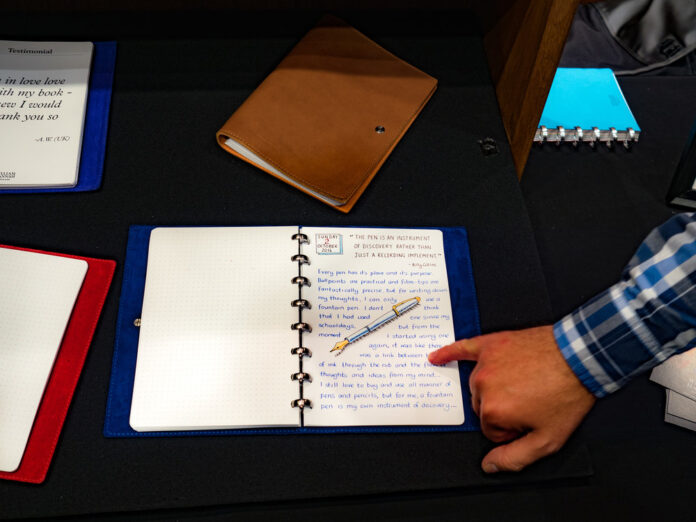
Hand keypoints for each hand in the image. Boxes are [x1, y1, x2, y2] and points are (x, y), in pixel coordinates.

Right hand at [428, 326, 594, 472]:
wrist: (579, 357)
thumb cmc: (566, 395)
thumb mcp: (548, 440)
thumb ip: (515, 458)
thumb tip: (489, 466)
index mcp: (493, 410)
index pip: (492, 431)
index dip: (513, 429)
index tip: (531, 418)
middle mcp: (483, 385)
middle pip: (483, 408)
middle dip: (504, 409)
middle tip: (531, 401)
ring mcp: (486, 363)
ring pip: (479, 385)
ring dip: (495, 388)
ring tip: (523, 382)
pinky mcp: (491, 344)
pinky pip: (462, 348)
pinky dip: (448, 353)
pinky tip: (436, 358)